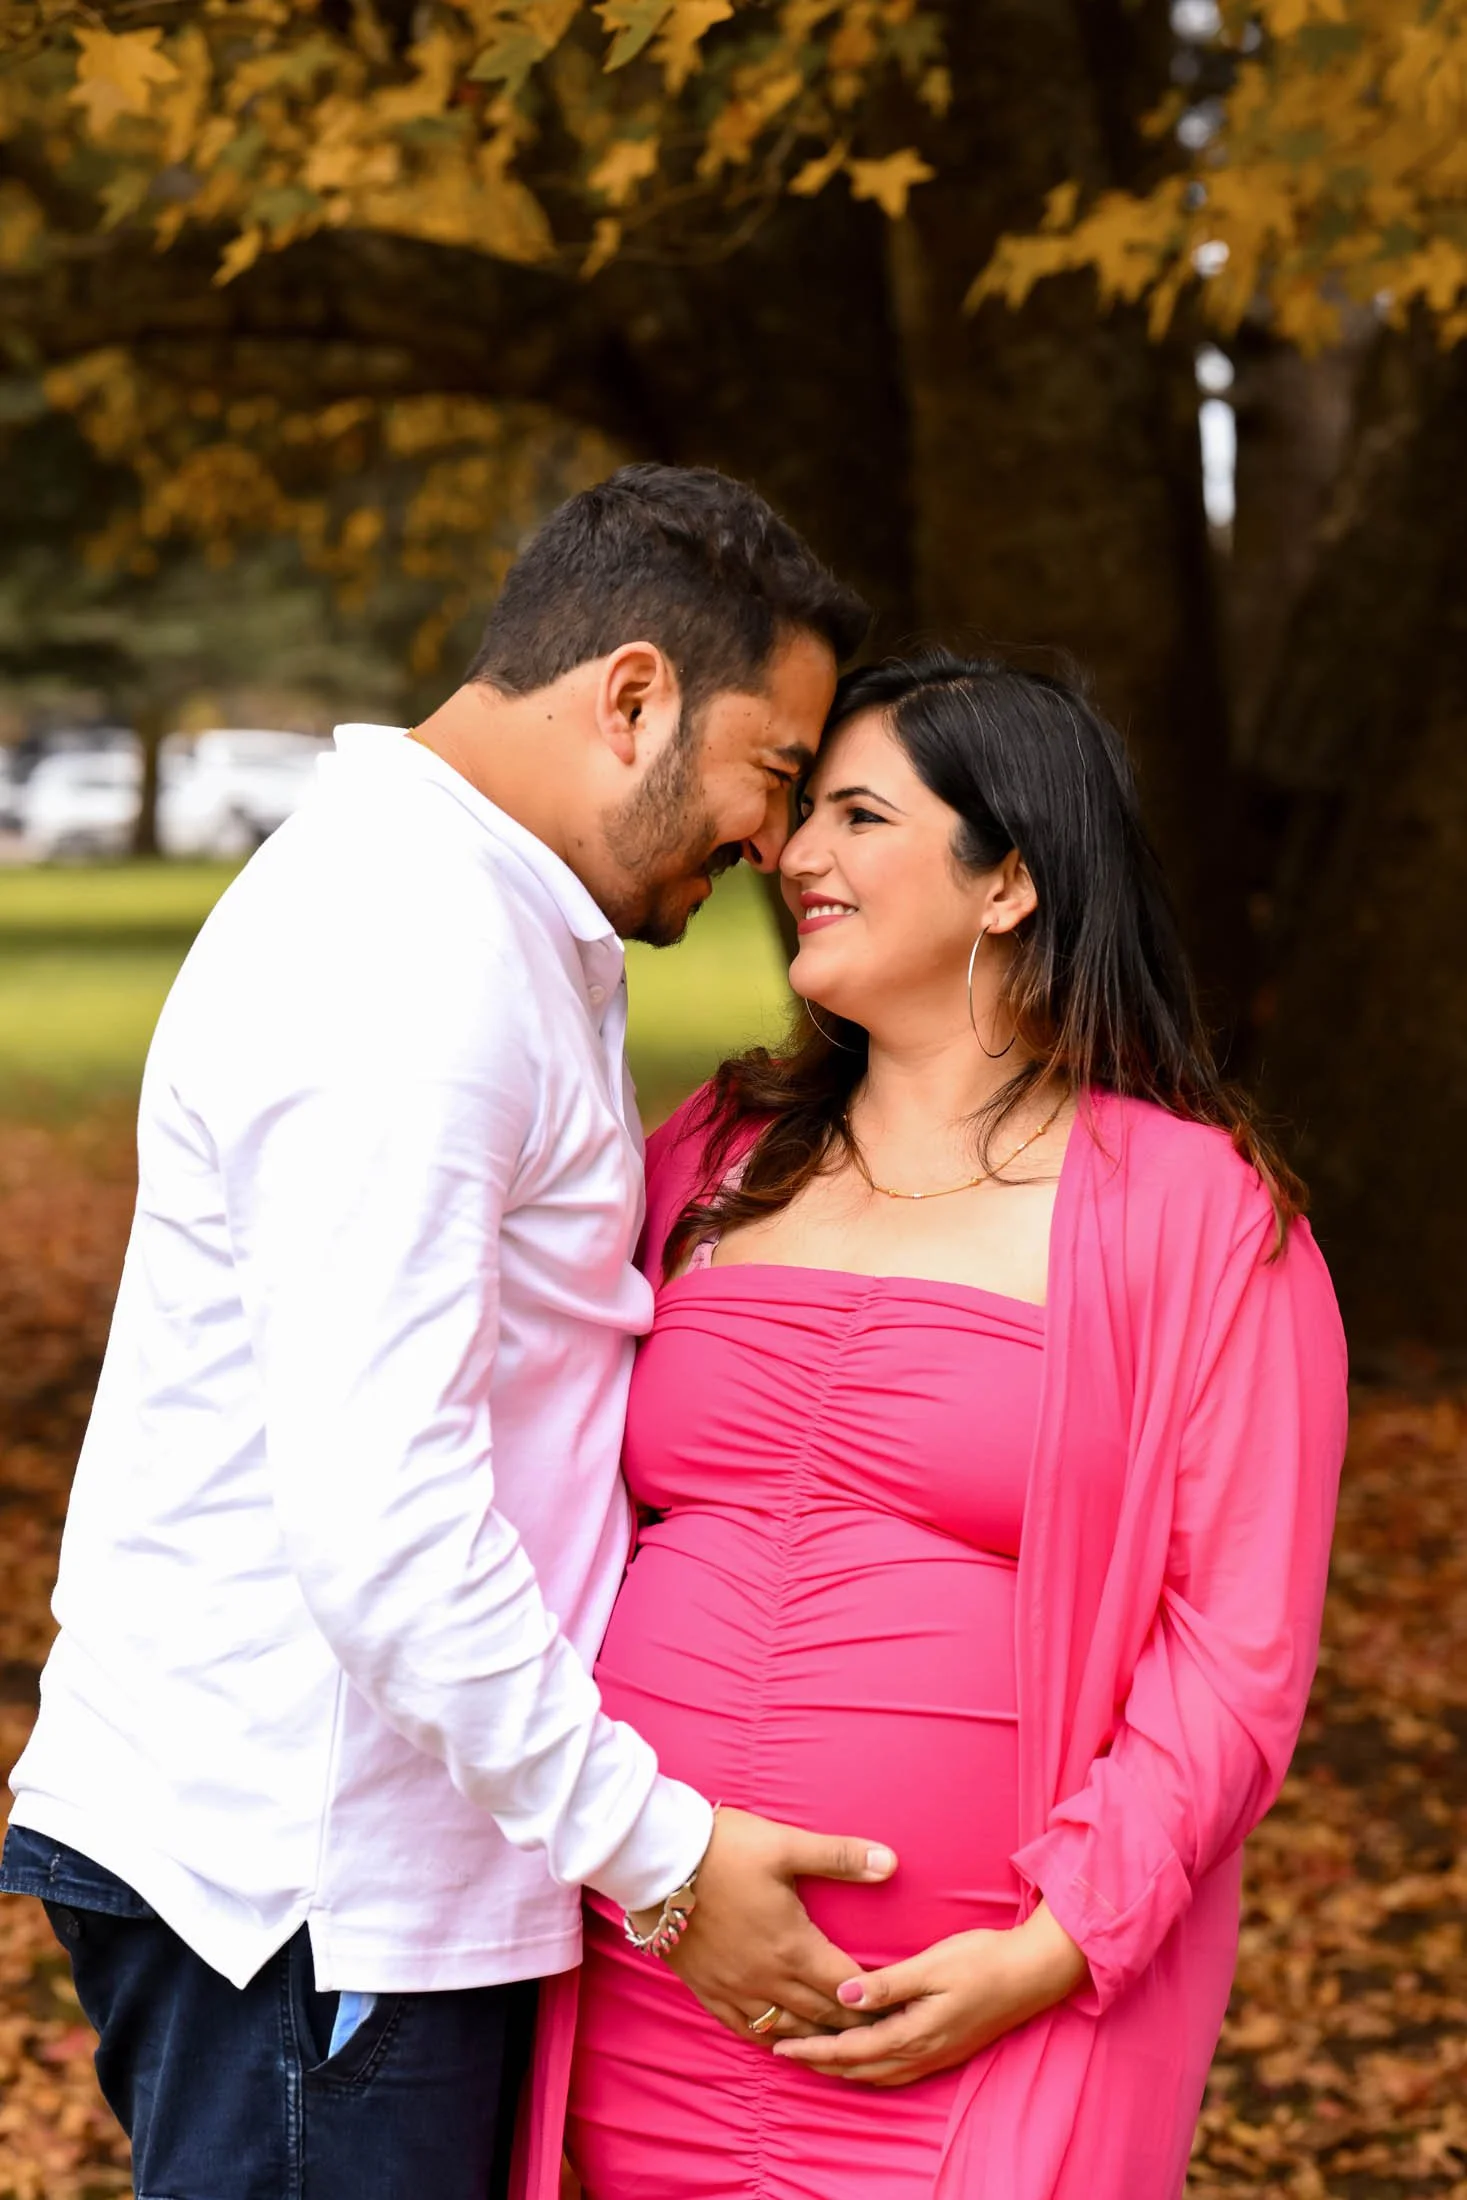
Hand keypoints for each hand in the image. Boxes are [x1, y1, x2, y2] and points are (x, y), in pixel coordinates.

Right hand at [644, 1806, 896, 2042]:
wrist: (658, 1862)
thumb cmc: (725, 1849)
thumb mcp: (786, 1845)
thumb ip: (840, 1857)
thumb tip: (891, 1862)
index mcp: (794, 1946)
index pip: (847, 1988)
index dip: (876, 2001)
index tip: (897, 2009)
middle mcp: (768, 1978)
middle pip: (822, 2015)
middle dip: (853, 2025)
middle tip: (879, 2034)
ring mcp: (736, 1989)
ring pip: (786, 2029)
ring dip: (816, 2038)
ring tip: (840, 2043)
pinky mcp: (708, 1990)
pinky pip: (745, 2029)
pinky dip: (770, 2039)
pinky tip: (781, 2040)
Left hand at [771, 1903, 1088, 2086]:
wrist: (1033, 1973)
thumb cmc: (983, 1960)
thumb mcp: (932, 1965)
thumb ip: (887, 1985)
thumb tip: (841, 1998)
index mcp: (914, 2034)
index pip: (850, 2051)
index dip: (813, 2050)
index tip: (780, 2044)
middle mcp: (922, 2053)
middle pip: (858, 2069)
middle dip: (819, 2064)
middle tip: (783, 2051)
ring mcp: (936, 2055)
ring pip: (877, 2074)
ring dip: (842, 2069)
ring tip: (813, 2057)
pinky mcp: (946, 2048)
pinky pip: (896, 2071)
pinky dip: (869, 2068)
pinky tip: (862, 2058)